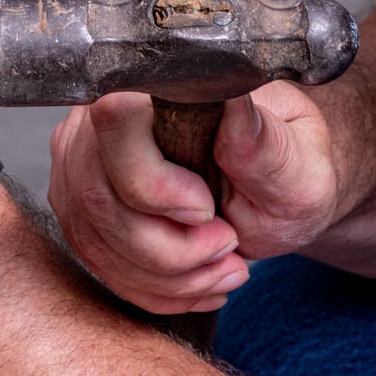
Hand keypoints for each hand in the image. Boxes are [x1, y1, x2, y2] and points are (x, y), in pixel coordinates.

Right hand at [47, 85, 339, 313]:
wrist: (271, 188)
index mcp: (154, 88)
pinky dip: (153, 287)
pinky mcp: (78, 205)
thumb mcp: (296, 161)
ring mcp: (80, 163)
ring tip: (221, 266)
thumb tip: (235, 106)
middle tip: (228, 246)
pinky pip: (99, 263)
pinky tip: (195, 279)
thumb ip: (264, 143)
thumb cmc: (285, 166)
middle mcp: (101, 119)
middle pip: (100, 198)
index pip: (116, 124)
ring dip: (168, 275)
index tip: (209, 209)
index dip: (155, 184)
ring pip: (96, 239)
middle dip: (170, 249)